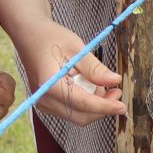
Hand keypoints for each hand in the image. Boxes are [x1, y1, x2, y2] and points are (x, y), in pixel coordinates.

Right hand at [2, 10, 124, 126]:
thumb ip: (95, 68)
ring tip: (102, 84)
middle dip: (102, 108)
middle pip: (81, 116)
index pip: (83, 104)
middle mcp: (44, 99)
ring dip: (94, 106)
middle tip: (116, 91)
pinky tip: (89, 87)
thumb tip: (114, 81)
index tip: (122, 106)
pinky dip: (85, 104)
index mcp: (50, 84)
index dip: (105, 106)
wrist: (30, 36)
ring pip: (77, 116)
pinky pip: (71, 111)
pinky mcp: (47, 103)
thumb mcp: (76, 47)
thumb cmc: (51, 37)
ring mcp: (44, 103)